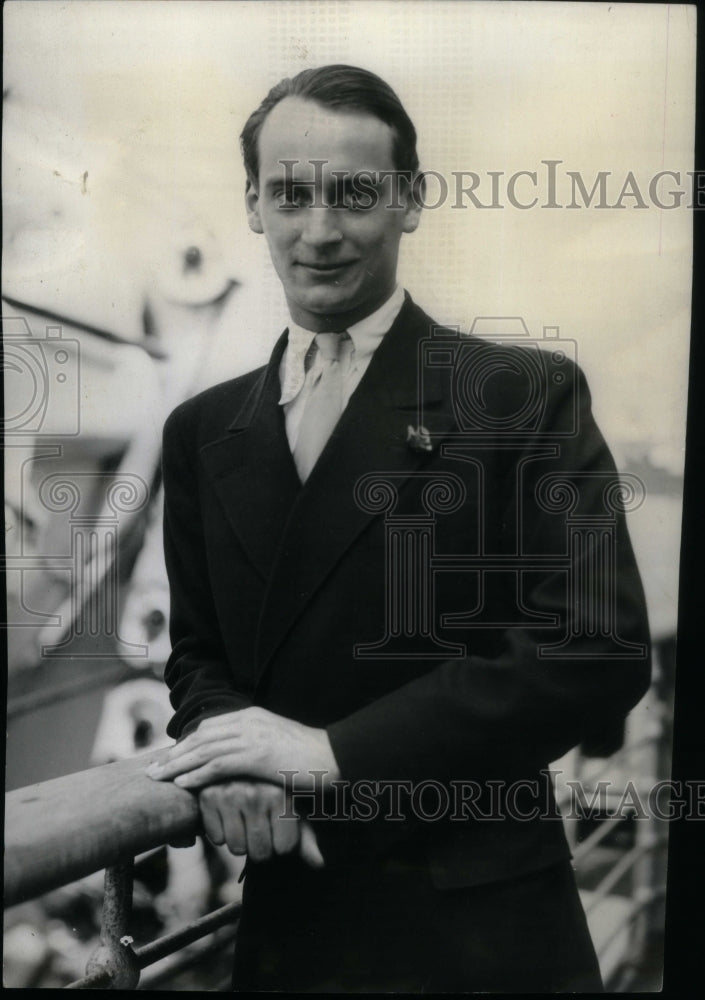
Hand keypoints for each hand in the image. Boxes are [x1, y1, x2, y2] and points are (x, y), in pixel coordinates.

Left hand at [146, 707, 340, 788]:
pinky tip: (182, 784)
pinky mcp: (258, 755)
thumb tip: (240, 765)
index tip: (167, 758)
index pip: (209, 727)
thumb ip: (255, 749)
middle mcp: (248, 721)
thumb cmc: (310, 758)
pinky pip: (219, 764)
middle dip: (173, 754)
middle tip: (152, 770)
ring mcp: (253, 736)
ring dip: (176, 765)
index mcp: (252, 716)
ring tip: (157, 778)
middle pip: (200, 736)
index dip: (185, 743)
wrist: (336, 756)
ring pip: (204, 749)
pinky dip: (197, 774)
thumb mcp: (277, 747)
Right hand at [198, 779, 323, 866]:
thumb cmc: (273, 786)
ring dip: (240, 841)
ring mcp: (229, 795)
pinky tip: (227, 814)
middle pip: (260, 853)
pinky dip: (221, 832)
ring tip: (244, 820)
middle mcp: (255, 794)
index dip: (281, 844)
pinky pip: (216, 838)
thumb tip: (320, 864)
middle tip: (260, 827)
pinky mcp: (208, 796)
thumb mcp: (293, 805)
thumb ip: (305, 837)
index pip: (283, 848)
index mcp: (281, 795)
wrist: (241, 757)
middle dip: (261, 847)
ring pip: (236, 848)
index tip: (279, 827)